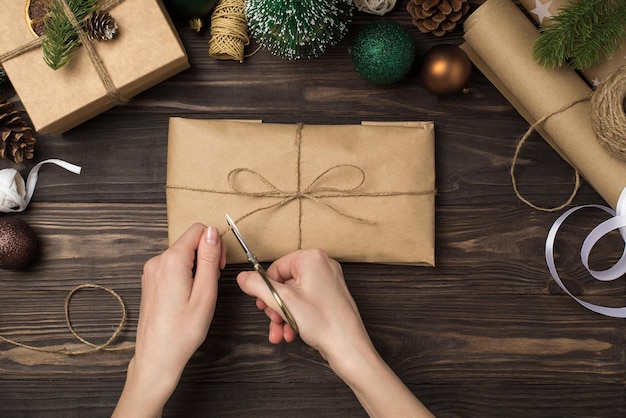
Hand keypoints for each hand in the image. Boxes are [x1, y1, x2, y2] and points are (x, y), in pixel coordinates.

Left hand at [113, 223, 225, 417]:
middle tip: (212, 284)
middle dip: (206, 256)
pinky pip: (173, 266)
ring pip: (182, 254)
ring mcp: (151, 271)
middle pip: (190, 241)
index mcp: (171, 260)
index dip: (214, 245)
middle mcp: (157, 261)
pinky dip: (185, 275)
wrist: (157, 357)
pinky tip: (188, 297)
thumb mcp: (206, 292)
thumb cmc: (183, 331)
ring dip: (197, 267)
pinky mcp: (150, 281)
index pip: (198, 230)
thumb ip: (210, 258)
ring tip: (199, 294)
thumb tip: (212, 231)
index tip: (218, 268)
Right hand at [237, 249, 433, 417]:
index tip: (263, 305)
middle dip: (275, 307)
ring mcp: (328, 283)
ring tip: (280, 333)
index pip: (276, 268)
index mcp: (312, 259)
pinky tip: (290, 334)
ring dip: (282, 316)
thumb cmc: (323, 322)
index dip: (266, 289)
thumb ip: (257, 286)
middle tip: (273, 320)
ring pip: (293, 297)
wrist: (348, 348)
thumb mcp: (281, 301)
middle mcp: (322, 267)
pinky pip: (305, 304)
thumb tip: (243, 277)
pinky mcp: (330, 298)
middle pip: (284, 284)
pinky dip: (295, 318)